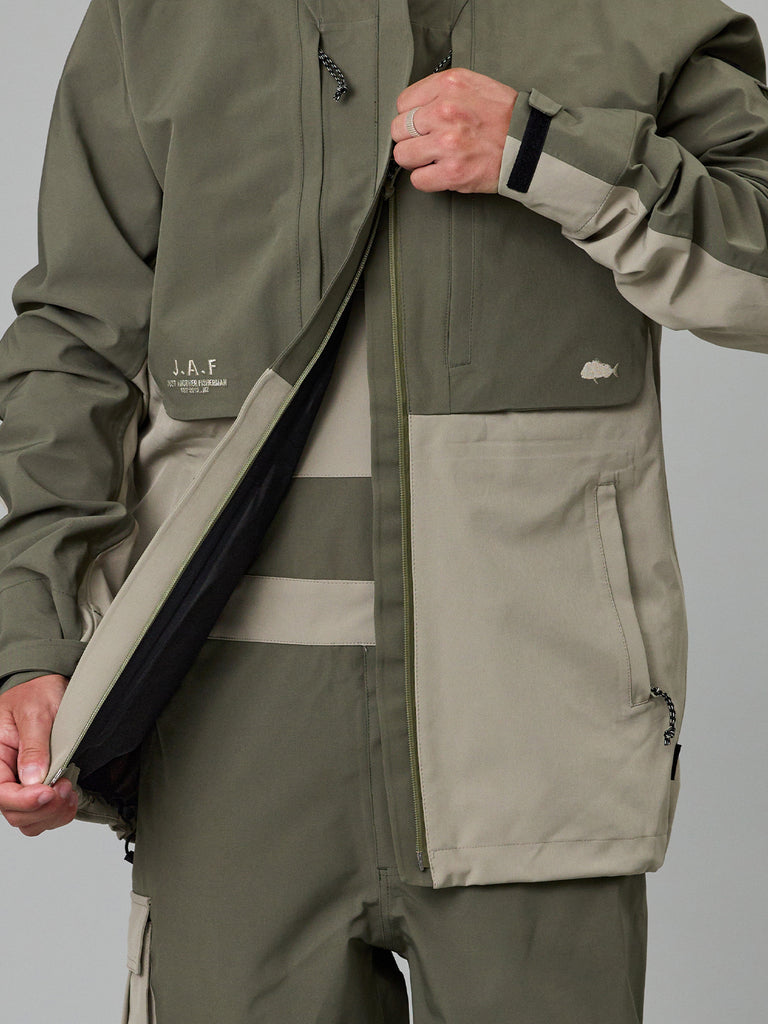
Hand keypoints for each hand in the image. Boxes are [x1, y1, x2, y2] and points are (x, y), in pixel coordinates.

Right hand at [0, 674, 77, 835]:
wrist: (47, 685)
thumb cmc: (35, 692)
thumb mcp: (35, 713)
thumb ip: (33, 746)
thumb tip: (32, 778)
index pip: (1, 793)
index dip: (24, 800)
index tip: (48, 792)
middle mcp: (4, 774)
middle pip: (15, 813)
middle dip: (42, 808)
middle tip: (64, 788)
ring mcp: (21, 782)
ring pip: (29, 819)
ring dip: (52, 814)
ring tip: (69, 792)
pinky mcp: (38, 785)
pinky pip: (43, 812)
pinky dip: (58, 811)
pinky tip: (69, 796)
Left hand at [391, 67, 517, 193]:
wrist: (530, 144)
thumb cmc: (505, 117)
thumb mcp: (474, 85)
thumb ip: (443, 92)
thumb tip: (416, 107)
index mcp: (448, 86)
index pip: (403, 103)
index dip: (411, 116)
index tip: (422, 124)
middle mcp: (445, 112)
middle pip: (399, 129)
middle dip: (410, 138)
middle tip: (427, 143)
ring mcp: (447, 144)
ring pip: (403, 155)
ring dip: (415, 160)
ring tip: (433, 158)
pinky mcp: (452, 172)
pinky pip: (418, 180)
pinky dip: (426, 180)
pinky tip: (440, 172)